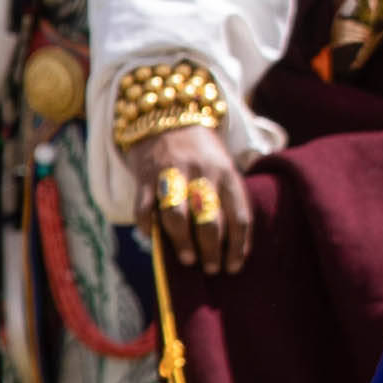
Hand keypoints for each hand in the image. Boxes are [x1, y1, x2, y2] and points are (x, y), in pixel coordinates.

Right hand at [123, 122, 252, 273]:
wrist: (167, 114)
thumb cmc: (200, 151)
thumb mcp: (222, 167)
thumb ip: (224, 198)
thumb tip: (225, 244)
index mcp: (227, 173)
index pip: (238, 216)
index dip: (238, 245)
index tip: (233, 267)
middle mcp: (202, 173)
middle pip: (209, 219)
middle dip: (211, 249)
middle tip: (211, 269)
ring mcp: (172, 173)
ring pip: (178, 215)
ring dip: (182, 242)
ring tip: (186, 260)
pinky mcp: (145, 175)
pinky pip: (144, 207)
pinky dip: (147, 226)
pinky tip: (152, 238)